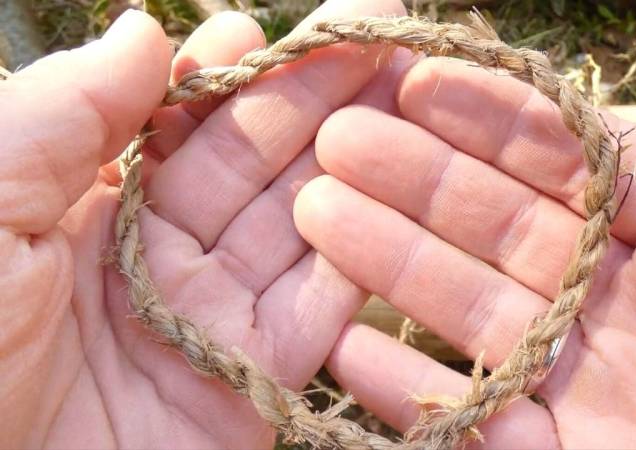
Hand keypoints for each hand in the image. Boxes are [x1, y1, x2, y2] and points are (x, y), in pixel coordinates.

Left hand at [0, 0, 404, 447]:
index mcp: (88, 208)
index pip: (178, 126)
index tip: (262, 29)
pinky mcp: (251, 381)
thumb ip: (61, 114)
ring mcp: (211, 317)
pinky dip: (354, 255)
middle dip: (315, 95)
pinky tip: (392, 195)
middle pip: (255, 163)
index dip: (226, 74)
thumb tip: (145, 29)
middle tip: (373, 30)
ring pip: (298, 223)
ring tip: (406, 91)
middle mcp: (160, 256)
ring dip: (355, 159)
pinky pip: (315, 310)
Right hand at [294, 57, 635, 449]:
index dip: (498, 117)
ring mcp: (601, 393)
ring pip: (476, 317)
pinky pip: (477, 426)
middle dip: (420, 180)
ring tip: (318, 210)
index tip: (420, 77)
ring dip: (395, 266)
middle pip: (507, 230)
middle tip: (342, 139)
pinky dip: (409, 391)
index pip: (577, 162)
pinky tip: (345, 345)